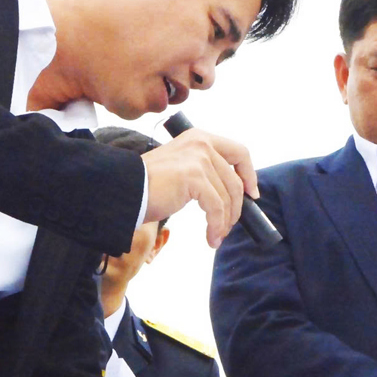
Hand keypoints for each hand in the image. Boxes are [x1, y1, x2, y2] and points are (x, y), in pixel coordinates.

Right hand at [141, 129, 257, 247]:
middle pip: (235, 180)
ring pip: (228, 197)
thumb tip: (234, 193)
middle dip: (237, 207)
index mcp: (200, 138)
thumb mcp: (183, 169)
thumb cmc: (149, 184)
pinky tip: (211, 238)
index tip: (252, 194)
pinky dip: (217, 226)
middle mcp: (202, 144)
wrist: (124, 189)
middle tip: (229, 225)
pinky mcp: (194, 177)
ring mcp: (199, 159)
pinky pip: (216, 208)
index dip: (249, 174)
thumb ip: (206, 172)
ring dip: (225, 221)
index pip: (239, 152)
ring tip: (217, 236)